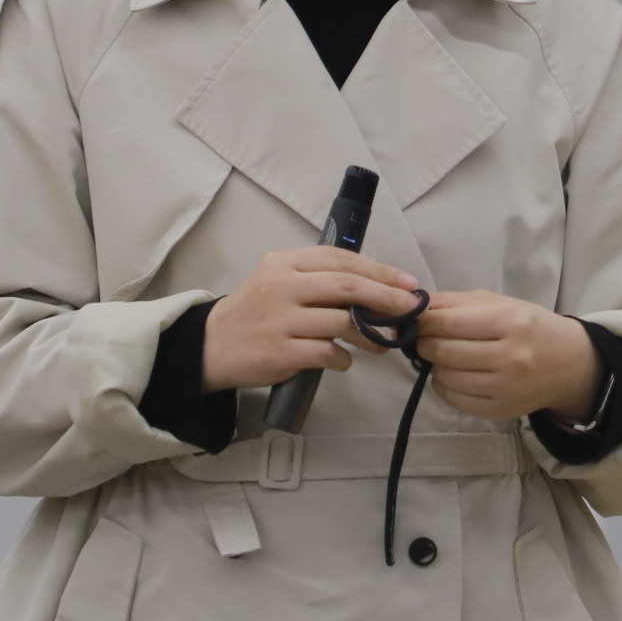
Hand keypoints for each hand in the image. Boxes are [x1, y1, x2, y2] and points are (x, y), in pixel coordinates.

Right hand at [201, 247, 422, 390]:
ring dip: (370, 334)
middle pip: (347, 286)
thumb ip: (317, 277)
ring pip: (341, 322)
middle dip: (386, 297)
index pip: (340, 259)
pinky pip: (327, 353)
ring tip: (382, 343)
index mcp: (284, 262)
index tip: (407, 284)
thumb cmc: (255, 312)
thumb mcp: (278, 280)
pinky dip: (344, 358)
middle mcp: (282, 286)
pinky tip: (344, 361)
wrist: (211, 346)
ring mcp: (280, 320)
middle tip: (410, 309)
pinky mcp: (280, 351)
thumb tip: (375, 285)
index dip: (379, 271)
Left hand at [410, 291, 601, 423]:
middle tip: (424, 338)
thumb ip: (456, 302)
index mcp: (510, 321)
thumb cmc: (530, 327)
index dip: (422, 321)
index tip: (416, 319)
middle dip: (424, 343)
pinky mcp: (499, 411)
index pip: (447, 322)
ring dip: (434, 365)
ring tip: (442, 356)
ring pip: (445, 377)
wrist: (569, 364)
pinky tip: (453, 374)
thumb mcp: (501, 303)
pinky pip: (454, 399)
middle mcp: (509, 357)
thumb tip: (414, 306)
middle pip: (442, 351)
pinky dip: (444, 385)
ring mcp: (505, 388)